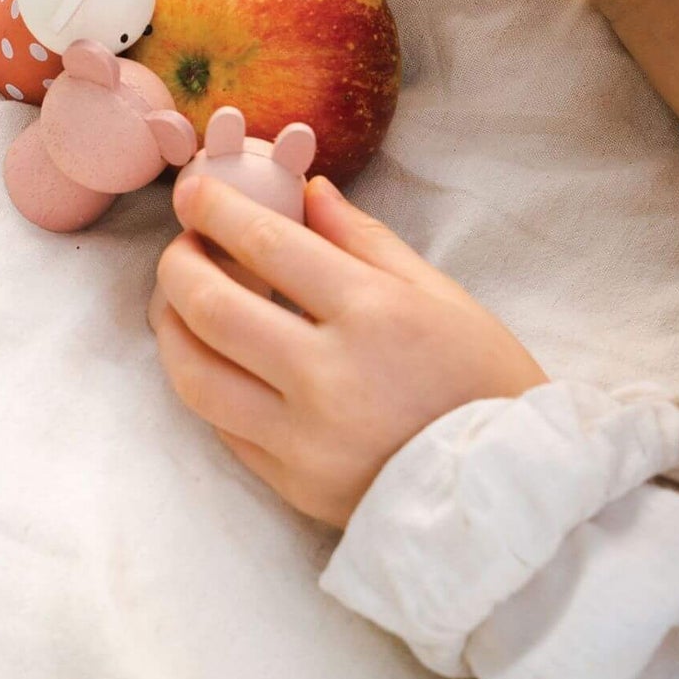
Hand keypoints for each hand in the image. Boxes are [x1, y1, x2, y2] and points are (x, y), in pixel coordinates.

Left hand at [149, 174, 546, 528]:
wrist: (507, 489)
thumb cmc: (483, 380)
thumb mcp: (441, 294)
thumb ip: (366, 241)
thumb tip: (309, 192)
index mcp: (373, 314)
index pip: (271, 246)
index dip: (220, 210)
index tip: (193, 189)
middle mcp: (328, 375)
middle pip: (214, 308)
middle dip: (179, 264)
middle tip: (181, 243)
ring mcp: (302, 437)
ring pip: (196, 376)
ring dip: (170, 327)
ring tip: (177, 300)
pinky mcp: (290, 483)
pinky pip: (220, 426)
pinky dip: (203, 381)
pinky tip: (209, 354)